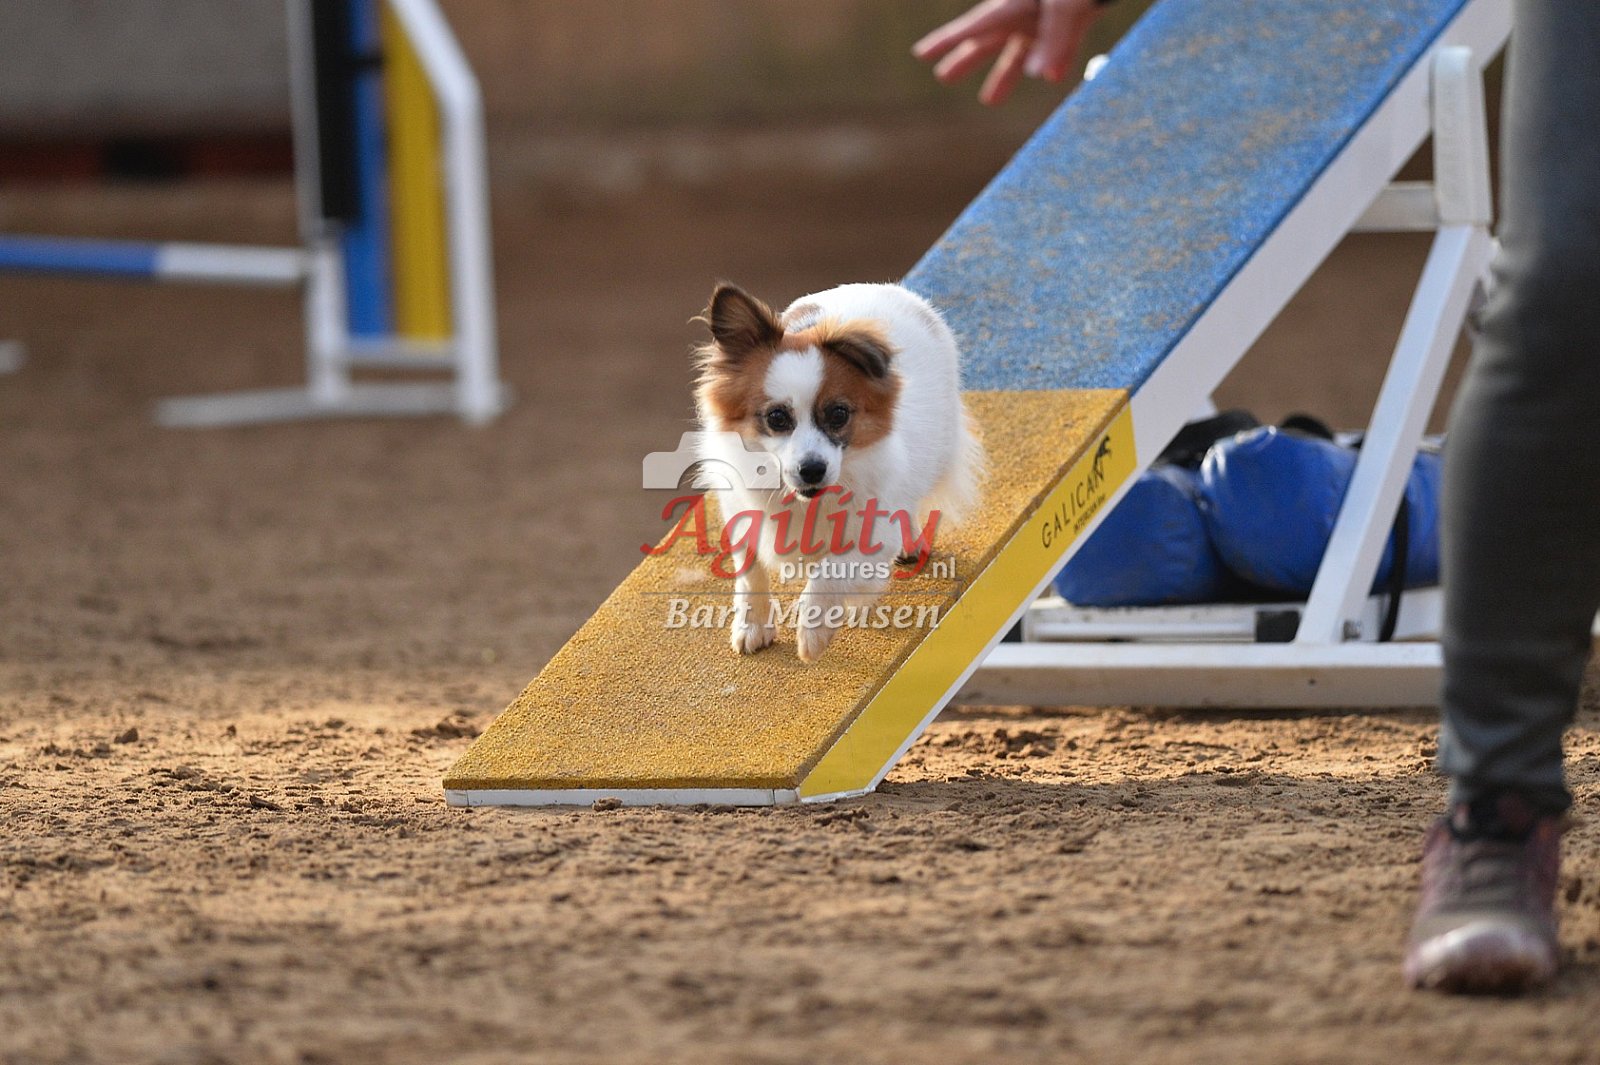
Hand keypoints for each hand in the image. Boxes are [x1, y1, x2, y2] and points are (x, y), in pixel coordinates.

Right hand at [912, 0, 1105, 105]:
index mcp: (1013, 5)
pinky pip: (1055, 52)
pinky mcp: (1067, 28)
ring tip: (988, 101)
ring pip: (1018, 55)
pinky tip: (1046, 76)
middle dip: (965, 60)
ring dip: (1003, 77)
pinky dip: (1050, 63)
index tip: (921, 54)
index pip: (974, 27)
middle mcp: (1024, 15)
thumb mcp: (1067, 7)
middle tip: (942, 76)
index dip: (946, 41)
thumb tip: (1042, 78)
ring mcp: (1044, 23)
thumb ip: (1057, 41)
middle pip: (988, 41)